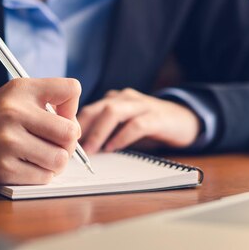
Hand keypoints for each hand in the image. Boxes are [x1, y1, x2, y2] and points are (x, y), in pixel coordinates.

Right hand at [0, 78, 81, 186]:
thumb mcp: (17, 95)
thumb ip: (52, 97)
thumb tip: (76, 124)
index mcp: (21, 90)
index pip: (71, 89)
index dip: (72, 106)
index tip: (59, 115)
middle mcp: (13, 113)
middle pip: (71, 132)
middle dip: (69, 142)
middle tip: (56, 143)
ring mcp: (8, 142)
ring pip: (60, 159)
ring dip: (55, 161)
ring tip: (42, 155)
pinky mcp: (4, 169)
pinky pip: (44, 177)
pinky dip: (41, 174)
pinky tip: (28, 165)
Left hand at [78, 88, 199, 153]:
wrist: (186, 120)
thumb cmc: (150, 125)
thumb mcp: (124, 126)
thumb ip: (104, 132)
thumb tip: (77, 151)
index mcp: (113, 100)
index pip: (86, 108)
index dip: (72, 125)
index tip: (62, 143)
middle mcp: (124, 98)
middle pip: (96, 108)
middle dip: (81, 128)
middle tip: (70, 148)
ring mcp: (141, 105)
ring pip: (113, 112)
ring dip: (98, 132)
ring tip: (90, 150)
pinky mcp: (157, 117)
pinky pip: (136, 124)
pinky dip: (122, 136)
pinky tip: (113, 147)